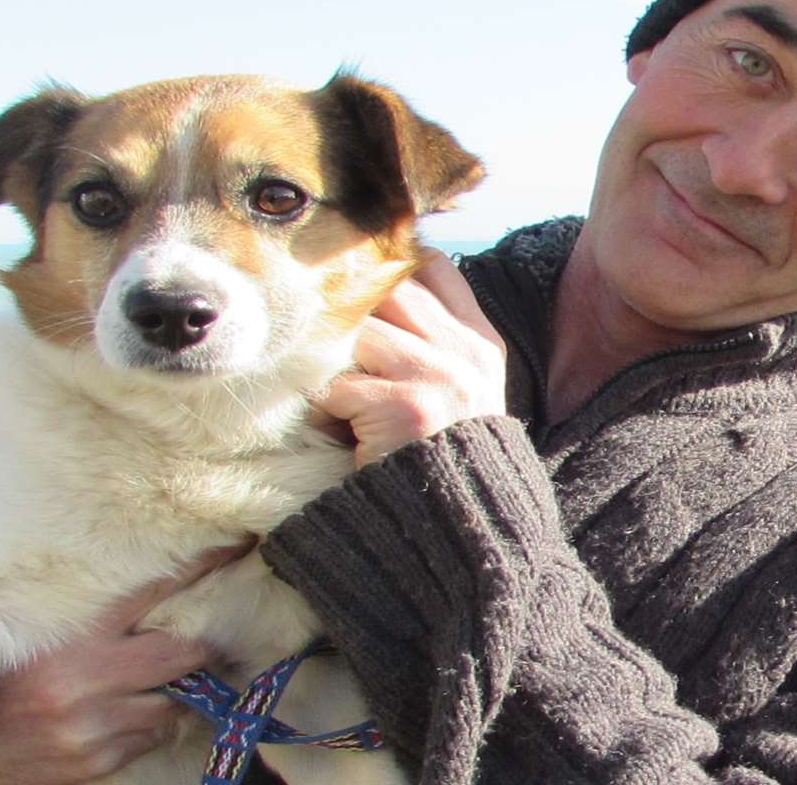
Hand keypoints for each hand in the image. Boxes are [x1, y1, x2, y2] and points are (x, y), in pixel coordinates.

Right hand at [0, 544, 247, 784]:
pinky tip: (125, 716)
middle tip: (204, 637)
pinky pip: (150, 737)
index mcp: (67, 636)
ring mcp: (92, 725)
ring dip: (172, 692)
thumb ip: (79, 612)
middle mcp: (82, 678)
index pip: (150, 591)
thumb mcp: (26, 636)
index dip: (198, 568)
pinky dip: (148, 726)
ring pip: (171, 701)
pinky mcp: (96, 761)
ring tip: (157, 682)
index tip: (236, 546)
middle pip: (179, 652)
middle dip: (197, 646)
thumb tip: (133, 572)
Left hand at [314, 248, 506, 466]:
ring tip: (325, 391)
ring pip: (356, 329)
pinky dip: (322, 405)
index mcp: (480, 343)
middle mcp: (464, 351)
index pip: (434, 266)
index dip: (388, 265)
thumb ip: (432, 341)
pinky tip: (330, 429)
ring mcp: (437, 375)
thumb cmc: (443, 463)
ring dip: (329, 360)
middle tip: (317, 333)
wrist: (462, 532)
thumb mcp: (459, 392)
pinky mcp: (405, 406)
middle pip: (388, 286)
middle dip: (347, 308)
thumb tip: (371, 288)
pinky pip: (337, 380)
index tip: (353, 283)